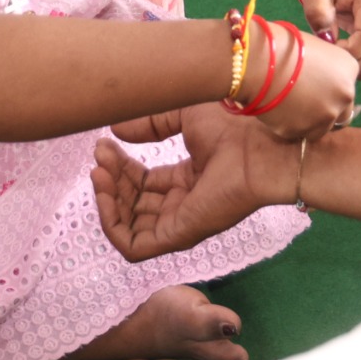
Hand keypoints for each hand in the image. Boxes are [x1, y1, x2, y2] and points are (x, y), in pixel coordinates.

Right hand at [92, 104, 300, 261]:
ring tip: (99, 171)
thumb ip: (149, 124)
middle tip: (99, 154)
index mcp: (189, 178)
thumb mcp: (183, 113)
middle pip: (132, 204)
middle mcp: (183, 203)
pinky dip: (111, 224)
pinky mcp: (179, 235)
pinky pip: (134, 246)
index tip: (103, 142)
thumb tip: (114, 132)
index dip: (120, 165)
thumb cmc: (234, 124)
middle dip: (110, 180)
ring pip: (128, 227)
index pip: (143, 182)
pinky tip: (105, 191)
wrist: (260, 142)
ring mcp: (181, 222)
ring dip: (106, 200)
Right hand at [245, 19, 359, 138]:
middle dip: (327, 107)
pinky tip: (277, 109)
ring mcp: (325, 116)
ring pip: (323, 127)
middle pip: (343, 111)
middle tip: (305, 100)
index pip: (347, 86)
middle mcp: (345, 95)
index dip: (330, 86)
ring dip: (311, 120)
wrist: (257, 60)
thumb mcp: (315, 48)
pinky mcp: (302, 131)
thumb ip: (327, 67)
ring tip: (289, 105)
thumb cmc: (282, 44)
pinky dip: (290, 124)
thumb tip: (322, 79)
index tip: (315, 83)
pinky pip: (299, 132)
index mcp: (349, 69)